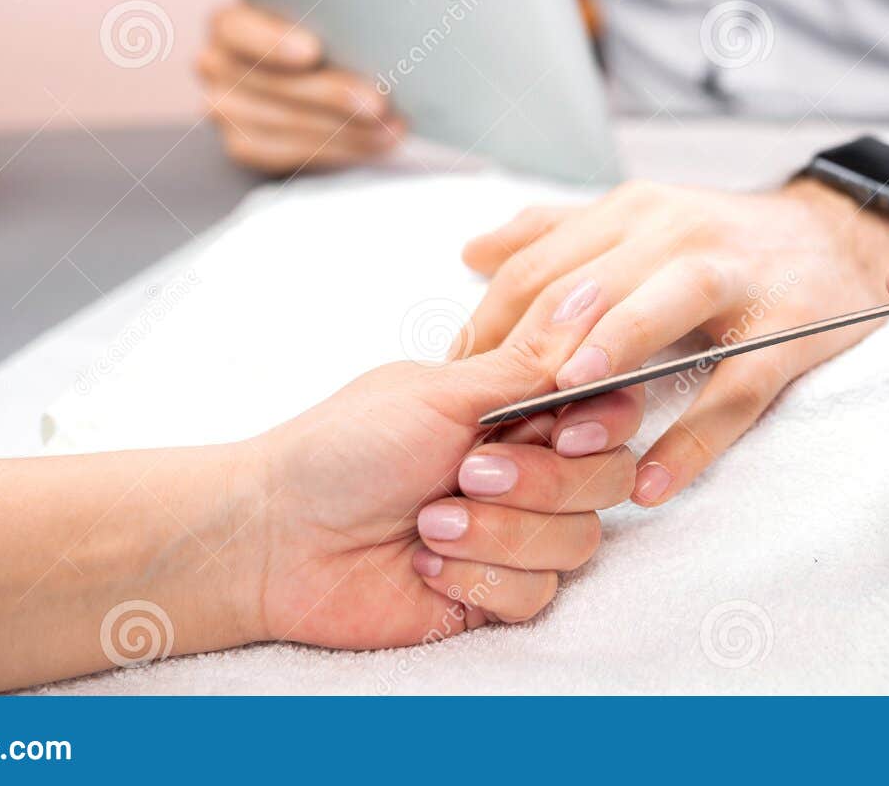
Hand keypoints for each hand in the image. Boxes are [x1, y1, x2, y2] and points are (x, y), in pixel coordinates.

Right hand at [197, 3, 403, 173]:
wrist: (305, 88)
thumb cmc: (322, 40)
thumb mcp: (322, 22)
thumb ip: (334, 24)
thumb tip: (381, 36)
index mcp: (229, 23)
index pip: (237, 28)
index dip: (273, 41)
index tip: (313, 51)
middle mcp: (215, 64)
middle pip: (272, 83)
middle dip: (331, 95)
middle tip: (378, 103)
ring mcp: (223, 109)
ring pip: (286, 123)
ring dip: (346, 129)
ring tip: (391, 127)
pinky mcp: (243, 146)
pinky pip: (292, 153)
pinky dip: (341, 149)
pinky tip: (376, 143)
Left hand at [246, 345, 641, 648]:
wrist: (279, 539)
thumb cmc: (345, 450)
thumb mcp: (442, 394)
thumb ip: (532, 362)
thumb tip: (593, 295)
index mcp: (518, 408)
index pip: (609, 409)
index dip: (606, 423)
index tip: (569, 432)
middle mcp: (528, 467)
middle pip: (608, 479)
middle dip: (540, 482)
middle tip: (468, 474)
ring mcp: (516, 532)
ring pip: (577, 542)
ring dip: (500, 533)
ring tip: (429, 523)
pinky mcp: (496, 592)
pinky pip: (538, 594)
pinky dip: (479, 579)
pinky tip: (425, 564)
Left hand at [458, 178, 888, 505]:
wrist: (841, 233)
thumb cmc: (723, 240)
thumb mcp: (639, 222)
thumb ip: (556, 235)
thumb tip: (471, 252)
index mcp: (630, 213)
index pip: (537, 265)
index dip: (486, 325)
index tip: (451, 383)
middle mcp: (675, 234)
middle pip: (585, 284)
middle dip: (529, 348)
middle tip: (483, 415)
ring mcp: (735, 281)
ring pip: (660, 311)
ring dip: (608, 357)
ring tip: (562, 418)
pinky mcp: (786, 332)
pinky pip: (735, 389)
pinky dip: (695, 436)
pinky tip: (652, 482)